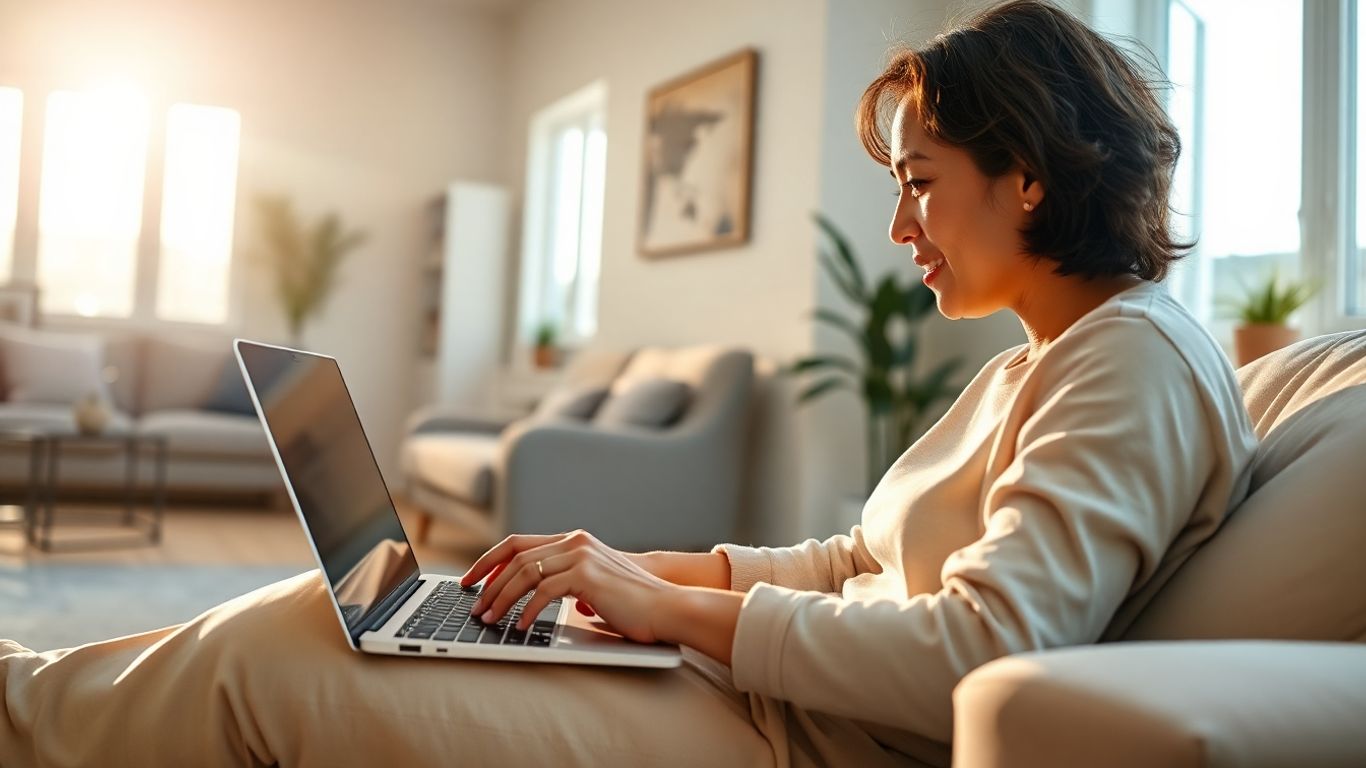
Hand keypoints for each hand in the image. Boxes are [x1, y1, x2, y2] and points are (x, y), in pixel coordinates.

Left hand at [459, 530, 679, 643]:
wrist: (666, 606)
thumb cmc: (631, 603)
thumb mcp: (592, 586)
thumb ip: (566, 581)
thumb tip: (534, 597)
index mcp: (573, 541)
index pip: (518, 543)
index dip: (489, 560)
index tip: (470, 580)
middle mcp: (574, 542)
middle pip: (514, 555)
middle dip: (487, 582)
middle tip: (473, 606)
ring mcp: (580, 555)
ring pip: (524, 573)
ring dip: (500, 598)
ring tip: (489, 619)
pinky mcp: (586, 575)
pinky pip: (543, 592)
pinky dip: (526, 611)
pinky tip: (520, 627)